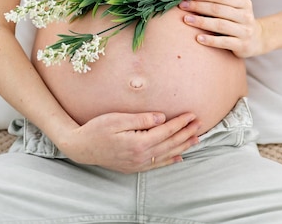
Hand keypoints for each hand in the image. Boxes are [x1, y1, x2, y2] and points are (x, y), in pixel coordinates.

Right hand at [59, 111, 200, 173]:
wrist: (81, 147)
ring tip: (196, 139)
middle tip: (200, 124)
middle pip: (170, 144)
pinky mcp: (134, 166)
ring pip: (166, 155)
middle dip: (186, 133)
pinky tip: (178, 158)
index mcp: (138, 142)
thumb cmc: (96, 129)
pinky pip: (157, 164)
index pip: (166, 131)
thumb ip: (141, 119)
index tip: (192, 114)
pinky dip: (169, 160)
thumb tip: (162, 117)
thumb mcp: (118, 119)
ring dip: (182, 146)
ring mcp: (138, 163)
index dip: (180, 123)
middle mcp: (141, 156)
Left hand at [180, 0, 263, 57]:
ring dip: (201, 22)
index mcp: (244, 3)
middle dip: (199, 6)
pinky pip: (224, 42)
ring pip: (220, 25)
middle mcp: (246, 16)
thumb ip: (219, 3)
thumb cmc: (238, 21)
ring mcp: (245, 31)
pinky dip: (210, 40)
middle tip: (183, 6)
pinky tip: (198, 38)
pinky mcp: (242, 45)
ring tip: (186, 20)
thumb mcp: (235, 8)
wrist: (258, 39)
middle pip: (218, 9)